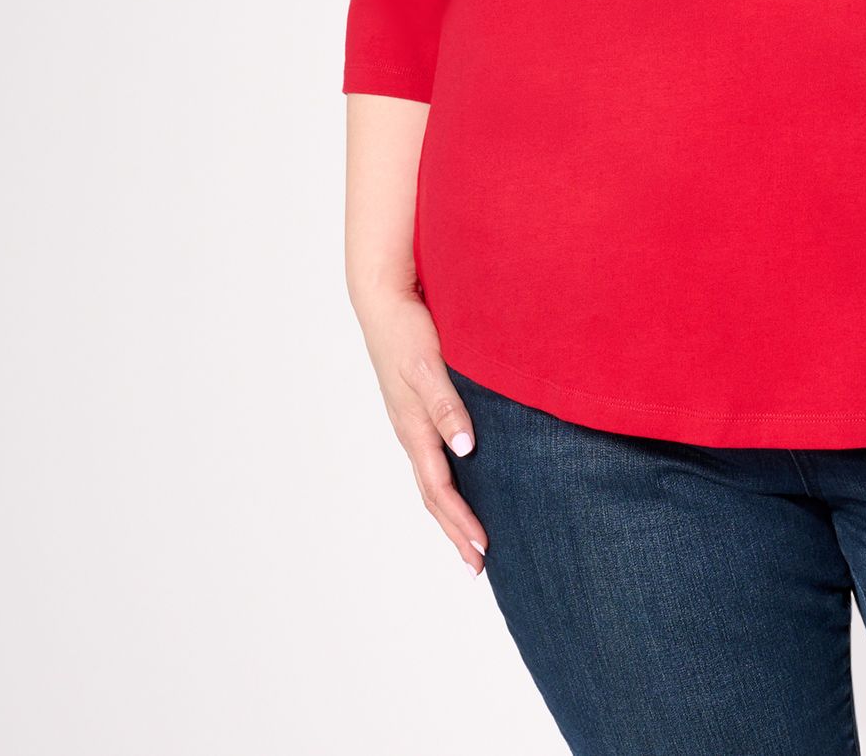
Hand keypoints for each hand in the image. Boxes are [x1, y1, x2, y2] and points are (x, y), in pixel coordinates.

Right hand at [354, 283, 489, 577]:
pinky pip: (433, 456)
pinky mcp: (418, 407)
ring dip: (451, 512)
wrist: (384, 300)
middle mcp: (412, 432)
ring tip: (471, 539)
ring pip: (432, 479)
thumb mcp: (427, 367)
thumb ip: (446, 405)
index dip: (461, 521)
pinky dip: (448, 482)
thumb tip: (465, 449)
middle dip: (455, 531)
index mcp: (413, 428)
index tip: (482, 551)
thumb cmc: (407, 330)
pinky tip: (463, 482)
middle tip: (477, 566)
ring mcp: (412, 422)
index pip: (439, 488)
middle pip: (433, 495)